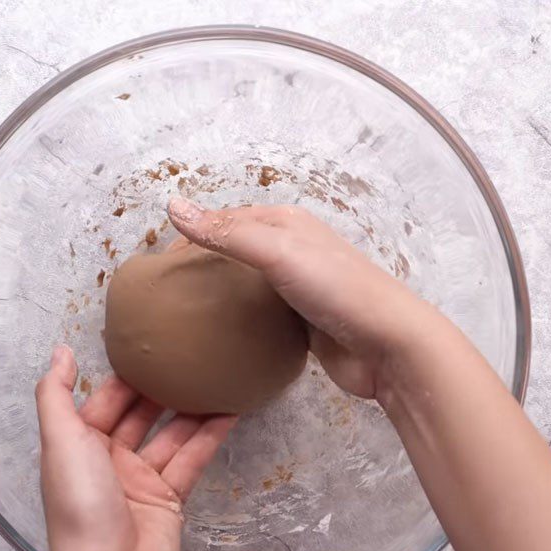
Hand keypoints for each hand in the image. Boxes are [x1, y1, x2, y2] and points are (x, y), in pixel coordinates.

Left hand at [27, 345, 234, 550]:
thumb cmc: (80, 504)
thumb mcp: (59, 440)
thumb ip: (56, 394)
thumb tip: (59, 350)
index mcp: (80, 445)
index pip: (105, 400)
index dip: (126, 375)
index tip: (153, 346)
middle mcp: (110, 460)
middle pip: (140, 414)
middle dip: (161, 387)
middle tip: (190, 356)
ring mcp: (141, 479)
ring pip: (171, 434)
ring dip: (192, 408)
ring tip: (217, 377)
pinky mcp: (170, 497)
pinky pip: (192, 458)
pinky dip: (210, 436)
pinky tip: (230, 412)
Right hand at [167, 198, 428, 399]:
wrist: (388, 346)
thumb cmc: (336, 289)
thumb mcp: (277, 251)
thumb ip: (226, 232)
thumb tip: (172, 205)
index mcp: (287, 223)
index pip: (228, 219)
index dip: (194, 233)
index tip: (162, 262)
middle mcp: (293, 249)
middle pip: (237, 249)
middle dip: (205, 262)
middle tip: (170, 290)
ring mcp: (299, 287)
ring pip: (248, 283)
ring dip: (221, 292)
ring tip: (186, 312)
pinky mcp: (303, 321)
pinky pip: (261, 313)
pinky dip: (239, 318)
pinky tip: (220, 333)